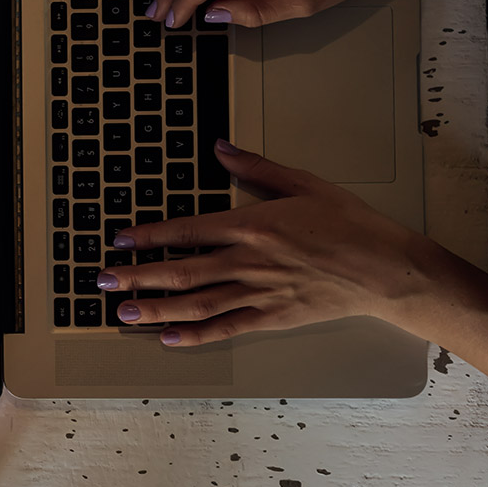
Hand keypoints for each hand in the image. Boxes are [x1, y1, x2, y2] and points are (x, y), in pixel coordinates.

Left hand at [94, 141, 437, 344]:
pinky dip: (195, 335)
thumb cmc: (348, 223)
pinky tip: (169, 338)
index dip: (148, 237)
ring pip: (196, 303)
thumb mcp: (303, 182)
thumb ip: (256, 167)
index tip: (119, 241)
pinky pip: (226, 328)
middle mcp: (248, 260)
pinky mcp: (273, 317)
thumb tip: (220, 147)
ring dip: (156, 309)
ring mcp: (258, 292)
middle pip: (181, 271)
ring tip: (123, 312)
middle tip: (103, 281)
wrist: (384, 267)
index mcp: (251, 224)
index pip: (186, 231)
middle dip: (137, 276)